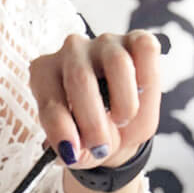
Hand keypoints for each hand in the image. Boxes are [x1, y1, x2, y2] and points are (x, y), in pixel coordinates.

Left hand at [29, 31, 160, 168]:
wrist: (120, 125)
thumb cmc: (93, 131)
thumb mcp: (81, 149)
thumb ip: (76, 151)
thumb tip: (75, 152)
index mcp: (45, 74)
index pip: (50, 101)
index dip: (60, 129)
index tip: (72, 153)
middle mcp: (71, 51)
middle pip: (81, 78)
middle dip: (94, 121)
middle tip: (102, 147)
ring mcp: (103, 42)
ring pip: (118, 63)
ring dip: (125, 103)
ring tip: (122, 120)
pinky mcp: (135, 39)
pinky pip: (146, 49)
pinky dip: (149, 74)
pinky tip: (142, 94)